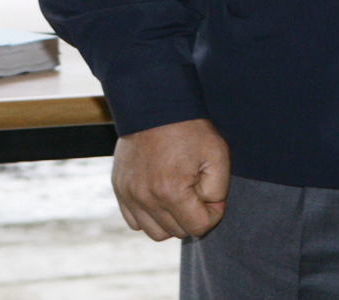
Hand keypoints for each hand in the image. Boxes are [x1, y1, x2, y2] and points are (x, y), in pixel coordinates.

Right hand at [111, 118, 230, 240]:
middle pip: (178, 231)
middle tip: (195, 189)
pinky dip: (150, 217)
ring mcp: (129, 195)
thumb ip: (219, 191)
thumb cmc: (188, 129)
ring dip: (171, 221)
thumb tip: (210, 210)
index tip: (211, 195)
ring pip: (156, 232)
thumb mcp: (217, 154)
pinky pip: (135, 222)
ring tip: (178, 197)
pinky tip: (160, 197)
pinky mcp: (120, 189)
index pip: (198, 228)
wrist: (154, 105)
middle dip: (192, 215)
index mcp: (171, 191)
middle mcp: (146, 198)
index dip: (212, 213)